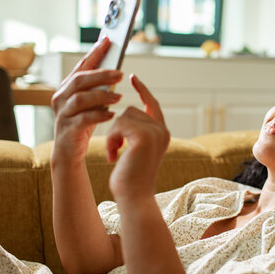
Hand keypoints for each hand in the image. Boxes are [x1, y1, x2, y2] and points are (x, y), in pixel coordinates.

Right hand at [51, 37, 122, 162]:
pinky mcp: (68, 129)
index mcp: (67, 88)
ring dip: (101, 95)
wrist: (69, 152)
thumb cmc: (82, 124)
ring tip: (119, 97)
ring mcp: (62, 113)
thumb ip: (98, 89)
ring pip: (80, 99)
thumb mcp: (90, 104)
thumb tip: (115, 71)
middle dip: (101, 74)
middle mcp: (61, 98)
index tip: (107, 41)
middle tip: (120, 73)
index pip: (81, 66)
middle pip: (80, 80)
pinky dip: (99, 115)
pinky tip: (112, 115)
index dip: (94, 53)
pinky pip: (84, 119)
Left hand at [107, 75, 169, 198]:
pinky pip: (119, 124)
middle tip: (114, 150)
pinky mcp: (144, 136)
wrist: (134, 197)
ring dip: (113, 134)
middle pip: (132, 110)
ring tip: (114, 154)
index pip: (152, 104)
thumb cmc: (130, 177)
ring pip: (123, 116)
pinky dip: (111, 140)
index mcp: (162, 133)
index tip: (132, 76)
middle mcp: (162, 130)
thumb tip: (124, 113)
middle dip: (117, 127)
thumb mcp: (134, 149)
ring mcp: (155, 132)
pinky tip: (113, 156)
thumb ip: (135, 131)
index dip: (142, 90)